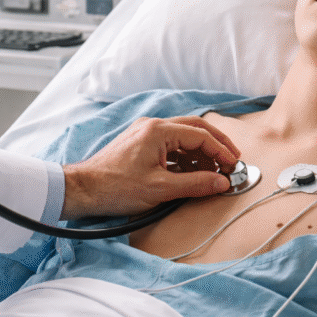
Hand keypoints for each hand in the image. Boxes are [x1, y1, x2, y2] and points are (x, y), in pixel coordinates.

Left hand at [61, 116, 240, 219]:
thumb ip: (195, 184)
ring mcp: (145, 135)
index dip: (221, 151)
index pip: (200, 135)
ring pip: (182, 138)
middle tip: (231, 161)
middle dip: (215, 146)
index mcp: (158, 131)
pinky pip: (170, 146)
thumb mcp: (160, 190)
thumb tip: (222, 183)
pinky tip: (191, 175)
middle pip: (194, 129)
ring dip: (200, 154)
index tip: (233, 166)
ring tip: (212, 174)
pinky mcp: (140, 145)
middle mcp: (152, 126)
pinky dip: (184, 159)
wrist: (82, 190)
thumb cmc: (115, 188)